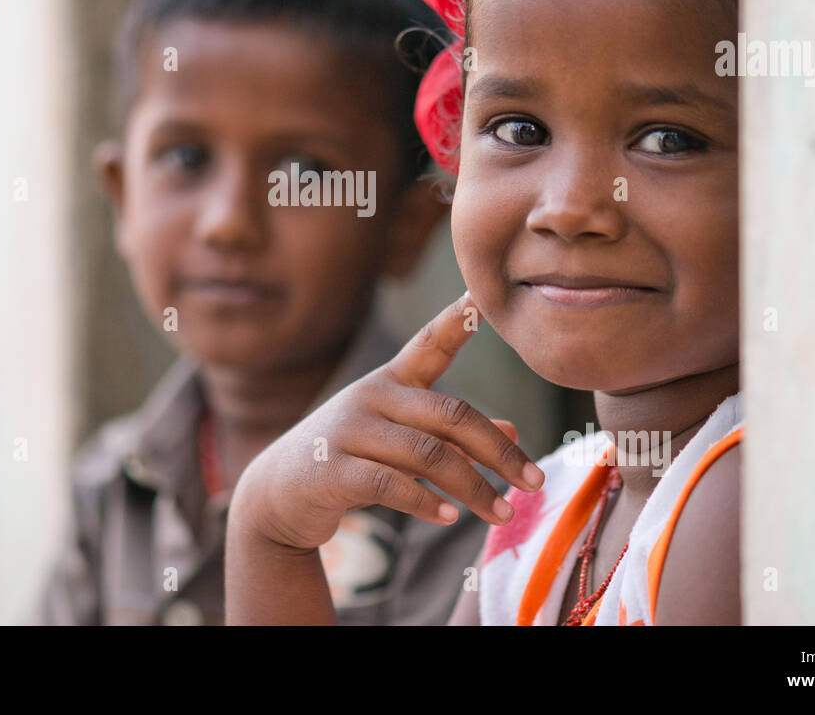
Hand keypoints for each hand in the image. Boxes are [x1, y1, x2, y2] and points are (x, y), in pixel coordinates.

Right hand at [232, 292, 544, 551]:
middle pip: (450, 414)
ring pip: (428, 454)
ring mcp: (350, 431)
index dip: (458, 318)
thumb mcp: (400, 440)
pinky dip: (426, 503)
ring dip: (474, 487)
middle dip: (499, 451)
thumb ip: (452, 434)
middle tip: (536, 481)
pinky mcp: (334, 470)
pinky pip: (391, 485)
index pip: (429, 342)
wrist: (278, 494)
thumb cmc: (350, 459)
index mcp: (391, 381)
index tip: (483, 296)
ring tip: (504, 513)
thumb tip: (515, 432)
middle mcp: (372, 396)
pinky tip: (450, 518)